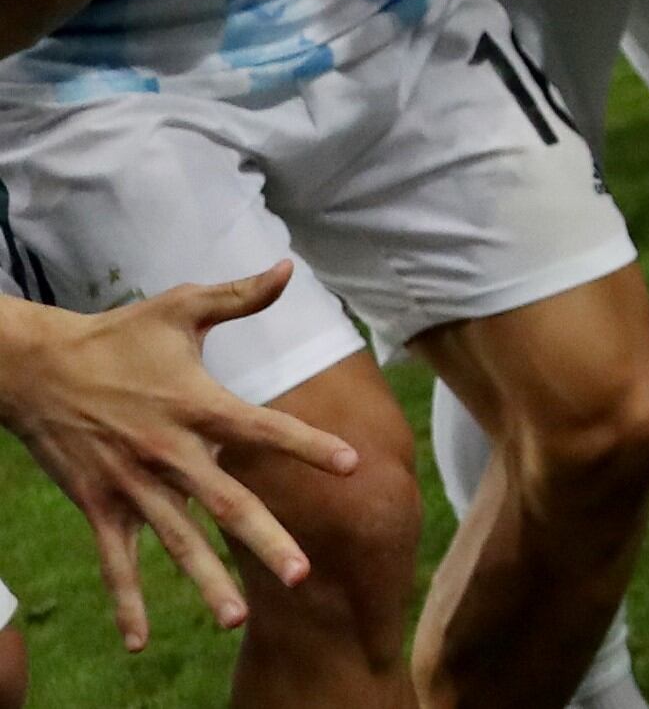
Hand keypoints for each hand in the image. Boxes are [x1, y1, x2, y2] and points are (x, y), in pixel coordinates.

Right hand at [0, 269, 360, 649]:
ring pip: (175, 541)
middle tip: (303, 574)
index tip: (351, 464)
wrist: (36, 369)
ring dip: (205, 581)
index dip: (307, 445)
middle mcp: (166, 451)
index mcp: (195, 404)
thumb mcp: (180, 308)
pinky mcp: (98, 506)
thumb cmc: (116, 336)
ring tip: (237, 619)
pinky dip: (126, 601)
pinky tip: (140, 640)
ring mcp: (130, 485)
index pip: (262, 428)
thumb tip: (292, 268)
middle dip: (264, 539)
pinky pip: (116, 561)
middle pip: (224, 501)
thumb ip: (239, 296)